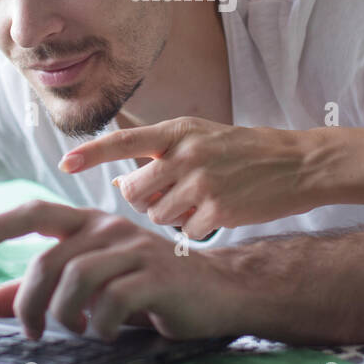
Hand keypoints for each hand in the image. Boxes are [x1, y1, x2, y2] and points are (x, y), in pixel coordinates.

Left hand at [0, 200, 240, 341]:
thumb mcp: (93, 288)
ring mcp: (135, 249)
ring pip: (75, 278)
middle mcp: (111, 229)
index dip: (0, 225)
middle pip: (50, 259)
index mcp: (92, 224)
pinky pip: (111, 301)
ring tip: (75, 330)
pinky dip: (99, 325)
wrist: (218, 291)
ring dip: (63, 314)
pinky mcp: (156, 276)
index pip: (38, 214)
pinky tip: (103, 332)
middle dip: (30, 301)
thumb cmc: (150, 287)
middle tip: (31, 331)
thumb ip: (43, 291)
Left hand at [60, 117, 317, 235]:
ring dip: (171, 216)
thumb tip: (122, 182)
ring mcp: (201, 183)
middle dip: (143, 200)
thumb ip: (164, 154)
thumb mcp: (202, 137)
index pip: (124, 140)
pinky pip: (185, 232)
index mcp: (178, 131)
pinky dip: (197, 229)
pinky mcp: (217, 211)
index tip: (65, 162)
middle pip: (133, 191)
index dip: (91, 153)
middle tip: (171, 195)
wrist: (297, 164)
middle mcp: (185, 154)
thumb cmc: (245, 152)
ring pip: (157, 215)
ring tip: (201, 201)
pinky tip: (218, 213)